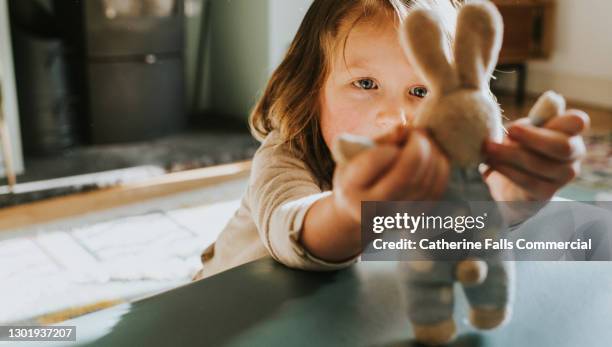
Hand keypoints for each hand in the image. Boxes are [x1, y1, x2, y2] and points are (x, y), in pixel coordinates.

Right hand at [332, 125, 449, 222]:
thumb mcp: (355, 154)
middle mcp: (372, 209)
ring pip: (425, 182)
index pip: (374, 162)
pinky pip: (436, 190)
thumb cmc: (356, 174)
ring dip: (432, 154)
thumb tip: (405, 128)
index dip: (390, 145)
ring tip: (425, 141)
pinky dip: (440, 168)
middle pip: (405, 175)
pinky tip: (434, 155)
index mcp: (350, 190)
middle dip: (418, 146)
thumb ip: (379, 140)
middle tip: (418, 132)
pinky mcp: (415, 219)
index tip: (395, 137)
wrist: (358, 209)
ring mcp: (396, 218)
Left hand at [483, 109, 588, 200]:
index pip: (578, 122)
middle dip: (532, 137)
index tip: (533, 117)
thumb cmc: (518, 148)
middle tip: (508, 130)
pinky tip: (492, 164)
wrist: (508, 185)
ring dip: (510, 154)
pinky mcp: (547, 193)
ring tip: (489, 148)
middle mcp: (573, 154)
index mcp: (569, 132)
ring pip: (540, 164)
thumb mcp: (523, 129)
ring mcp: (563, 176)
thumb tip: (545, 103)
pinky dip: (507, 170)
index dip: (559, 119)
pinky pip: (528, 181)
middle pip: (562, 146)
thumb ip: (533, 120)